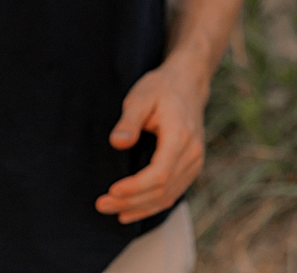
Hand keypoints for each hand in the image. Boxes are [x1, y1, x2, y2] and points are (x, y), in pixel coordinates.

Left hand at [96, 61, 206, 223]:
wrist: (187, 85)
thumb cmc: (160, 89)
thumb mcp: (141, 96)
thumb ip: (129, 120)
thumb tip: (117, 143)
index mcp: (180, 136)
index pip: (160, 173)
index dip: (136, 187)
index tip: (112, 190)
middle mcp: (192, 154)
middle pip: (162, 189)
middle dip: (131, 201)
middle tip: (102, 204)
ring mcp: (194, 163)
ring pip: (168, 196)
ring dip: (139, 207)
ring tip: (110, 209)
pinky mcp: (191, 167)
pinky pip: (172, 193)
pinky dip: (151, 205)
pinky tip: (130, 211)